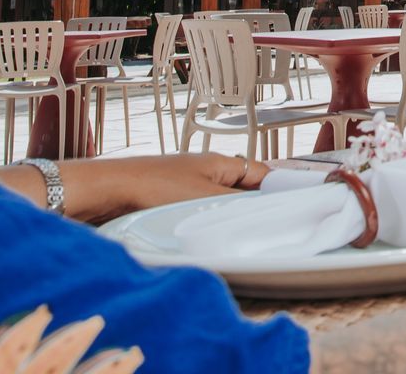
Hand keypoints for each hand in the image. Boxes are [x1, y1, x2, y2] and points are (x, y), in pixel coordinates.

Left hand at [55, 154, 269, 223]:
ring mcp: (189, 190)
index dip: (282, 190)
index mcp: (221, 163)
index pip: (264, 175)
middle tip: (274, 231)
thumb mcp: (205, 197)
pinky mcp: (171, 206)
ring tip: (243, 239)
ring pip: (223, 208)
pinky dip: (209, 229)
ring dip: (230, 223)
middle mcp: (207, 173)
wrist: (104, 192)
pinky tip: (211, 243)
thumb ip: (240, 204)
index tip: (300, 207)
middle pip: (245, 194)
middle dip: (257, 212)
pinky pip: (202, 218)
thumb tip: (270, 210)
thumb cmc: (151, 186)